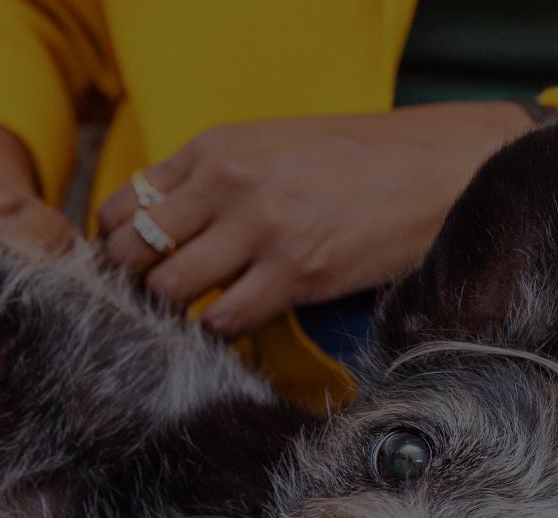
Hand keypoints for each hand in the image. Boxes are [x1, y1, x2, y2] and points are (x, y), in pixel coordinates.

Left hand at [96, 103, 536, 336]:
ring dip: (175, 313)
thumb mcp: (277, 145)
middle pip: (134, 251)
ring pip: (171, 289)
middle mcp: (230, 183)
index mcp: (218, 147)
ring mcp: (262, 229)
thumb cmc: (364, 159)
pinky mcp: (299, 272)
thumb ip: (220, 176)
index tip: (135, 268)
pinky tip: (237, 326)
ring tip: (195, 320)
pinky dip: (221, 331)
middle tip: (155, 304)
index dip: (116, 246)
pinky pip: (226, 318)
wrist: (441, 168)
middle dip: (135, 285)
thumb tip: (168, 227)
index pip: (122, 205)